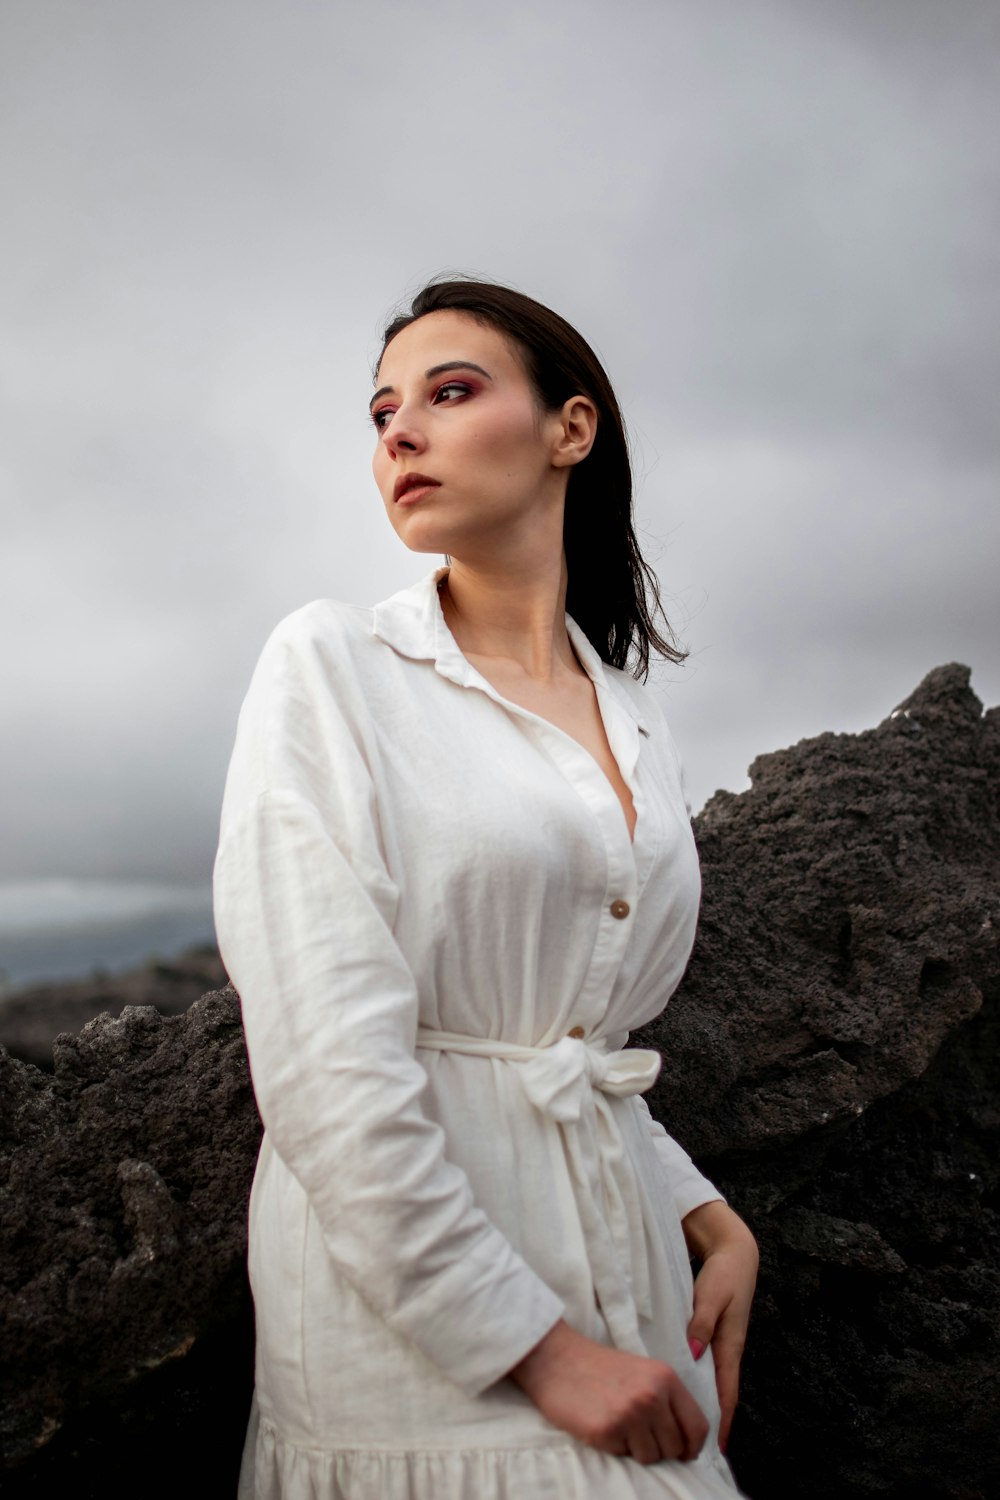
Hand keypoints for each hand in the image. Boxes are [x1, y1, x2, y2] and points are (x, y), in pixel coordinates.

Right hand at [509, 1319, 708, 1463]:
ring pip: (651, 1457)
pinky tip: (602, 1425)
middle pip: (675, 1447)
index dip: (693, 1447)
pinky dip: (615, 1447)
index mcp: (665, 1378)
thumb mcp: (643, 1373)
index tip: (685, 1454)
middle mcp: (652, 1396)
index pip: (697, 1426)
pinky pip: (624, 1456)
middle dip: (661, 1449)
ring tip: (619, 1427)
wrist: (556, 1359)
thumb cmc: (600, 1368)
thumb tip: (689, 1444)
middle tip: (638, 1434)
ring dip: (637, 1450)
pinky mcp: (606, 1431)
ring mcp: (630, 1414)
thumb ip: (667, 1400)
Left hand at [682, 1200, 758, 1452]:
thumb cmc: (723, 1274)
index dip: (723, 1418)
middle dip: (714, 1419)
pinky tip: (686, 1388)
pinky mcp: (714, 1333)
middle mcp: (729, 1348)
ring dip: (706, 1401)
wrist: (735, 1253)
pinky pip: (708, 1365)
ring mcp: (723, 1342)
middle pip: (722, 1391)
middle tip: (698, 1446)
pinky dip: (700, 1381)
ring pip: (714, 1380)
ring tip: (690, 1425)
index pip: (728, 1390)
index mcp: (730, 1343)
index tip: (717, 1446)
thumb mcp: (711, 1295)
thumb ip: (701, 1322)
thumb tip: (693, 1353)